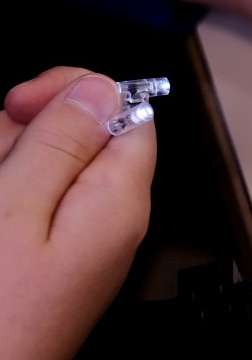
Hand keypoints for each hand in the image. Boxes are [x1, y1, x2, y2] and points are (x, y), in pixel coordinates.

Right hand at [0, 68, 156, 359]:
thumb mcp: (18, 206)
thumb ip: (63, 143)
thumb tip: (104, 88)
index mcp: (119, 202)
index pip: (131, 115)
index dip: (78, 93)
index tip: (19, 102)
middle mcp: (109, 225)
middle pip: (80, 142)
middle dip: (22, 137)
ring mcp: (73, 251)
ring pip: (41, 176)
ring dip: (4, 171)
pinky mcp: (42, 270)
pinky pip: (26, 215)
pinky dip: (3, 205)